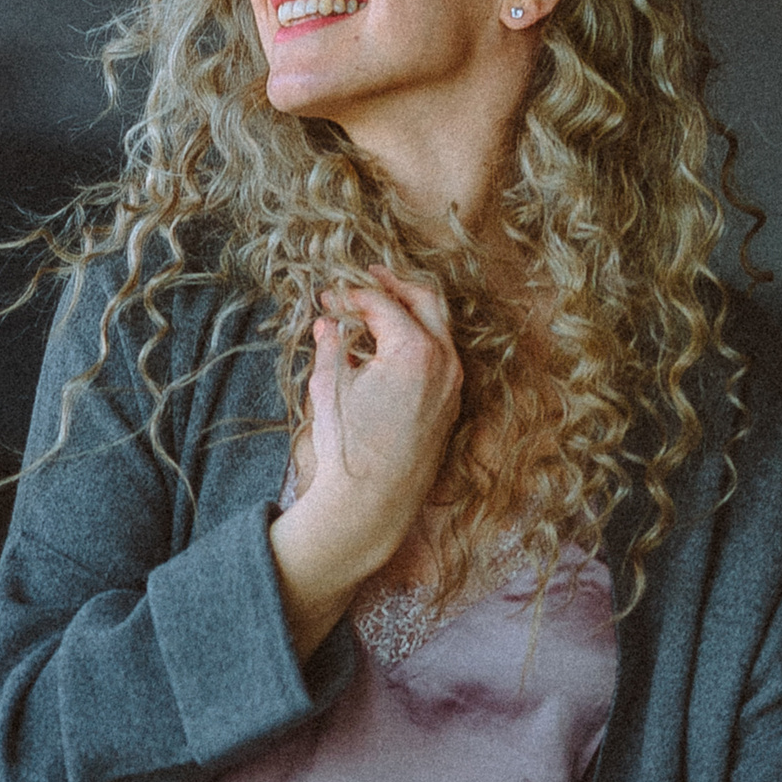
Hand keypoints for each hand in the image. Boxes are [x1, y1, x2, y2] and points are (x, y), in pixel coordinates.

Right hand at [268, 266, 462, 658]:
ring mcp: (453, 384)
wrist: (370, 503)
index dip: (351, 294)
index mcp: (415, 350)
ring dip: (410, 312)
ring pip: (439, 328)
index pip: (382, 303)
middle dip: (395, 285)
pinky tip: (390, 345)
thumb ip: (332, 347)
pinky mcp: (451, 405)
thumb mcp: (329, 387)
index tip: (328, 295)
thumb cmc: (348, 446)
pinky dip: (418, 340)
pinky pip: (441, 356)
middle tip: (368, 277)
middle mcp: (444, 362)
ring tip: (378, 308)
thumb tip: (328, 325)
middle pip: (426, 300)